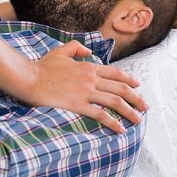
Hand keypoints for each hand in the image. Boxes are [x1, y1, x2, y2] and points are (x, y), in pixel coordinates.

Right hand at [28, 41, 147, 133]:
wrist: (30, 79)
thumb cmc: (42, 67)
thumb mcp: (60, 51)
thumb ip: (76, 47)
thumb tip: (89, 50)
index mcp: (88, 66)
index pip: (115, 73)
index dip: (129, 79)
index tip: (138, 86)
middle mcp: (90, 79)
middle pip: (120, 88)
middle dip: (136, 98)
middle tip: (145, 107)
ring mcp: (85, 92)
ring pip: (115, 102)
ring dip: (130, 111)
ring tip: (138, 120)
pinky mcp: (78, 105)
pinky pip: (100, 114)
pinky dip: (112, 122)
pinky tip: (120, 129)